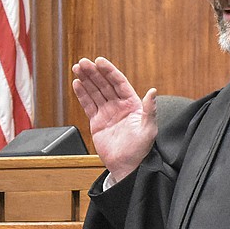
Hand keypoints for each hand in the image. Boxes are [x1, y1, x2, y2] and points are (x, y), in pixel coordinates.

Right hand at [71, 57, 157, 182]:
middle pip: (104, 84)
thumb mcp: (149, 129)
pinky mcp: (97, 122)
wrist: (127, 167)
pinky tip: (77, 84)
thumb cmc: (141, 149)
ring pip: (95, 92)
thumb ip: (150, 109)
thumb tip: (153, 91)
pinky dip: (82, 94)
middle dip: (94, 72)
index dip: (109, 71)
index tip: (100, 61)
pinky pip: (88, 105)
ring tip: (77, 68)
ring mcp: (107, 113)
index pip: (119, 82)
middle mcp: (119, 106)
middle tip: (84, 62)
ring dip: (86, 80)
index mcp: (132, 104)